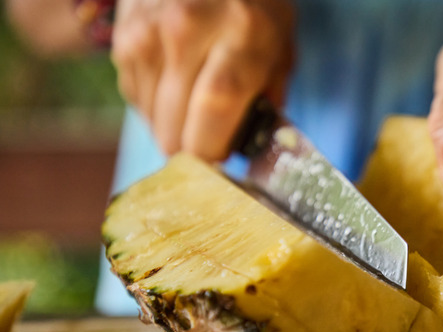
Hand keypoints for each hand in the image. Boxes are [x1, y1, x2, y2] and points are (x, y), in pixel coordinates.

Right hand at [111, 0, 294, 160]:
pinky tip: (177, 84)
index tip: (222, 165)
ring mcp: (147, 34)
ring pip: (151, 120)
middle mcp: (187, 32)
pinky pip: (136, 98)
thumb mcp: (281, 46)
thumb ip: (270, 101)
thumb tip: (253, 157)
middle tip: (214, 141)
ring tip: (197, 104)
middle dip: (194, 150)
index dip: (213, 152)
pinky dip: (157, 105)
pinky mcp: (123, 37)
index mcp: (241, 35)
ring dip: (174, 127)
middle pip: (174, 129)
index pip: (214, 113)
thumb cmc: (255, 6)